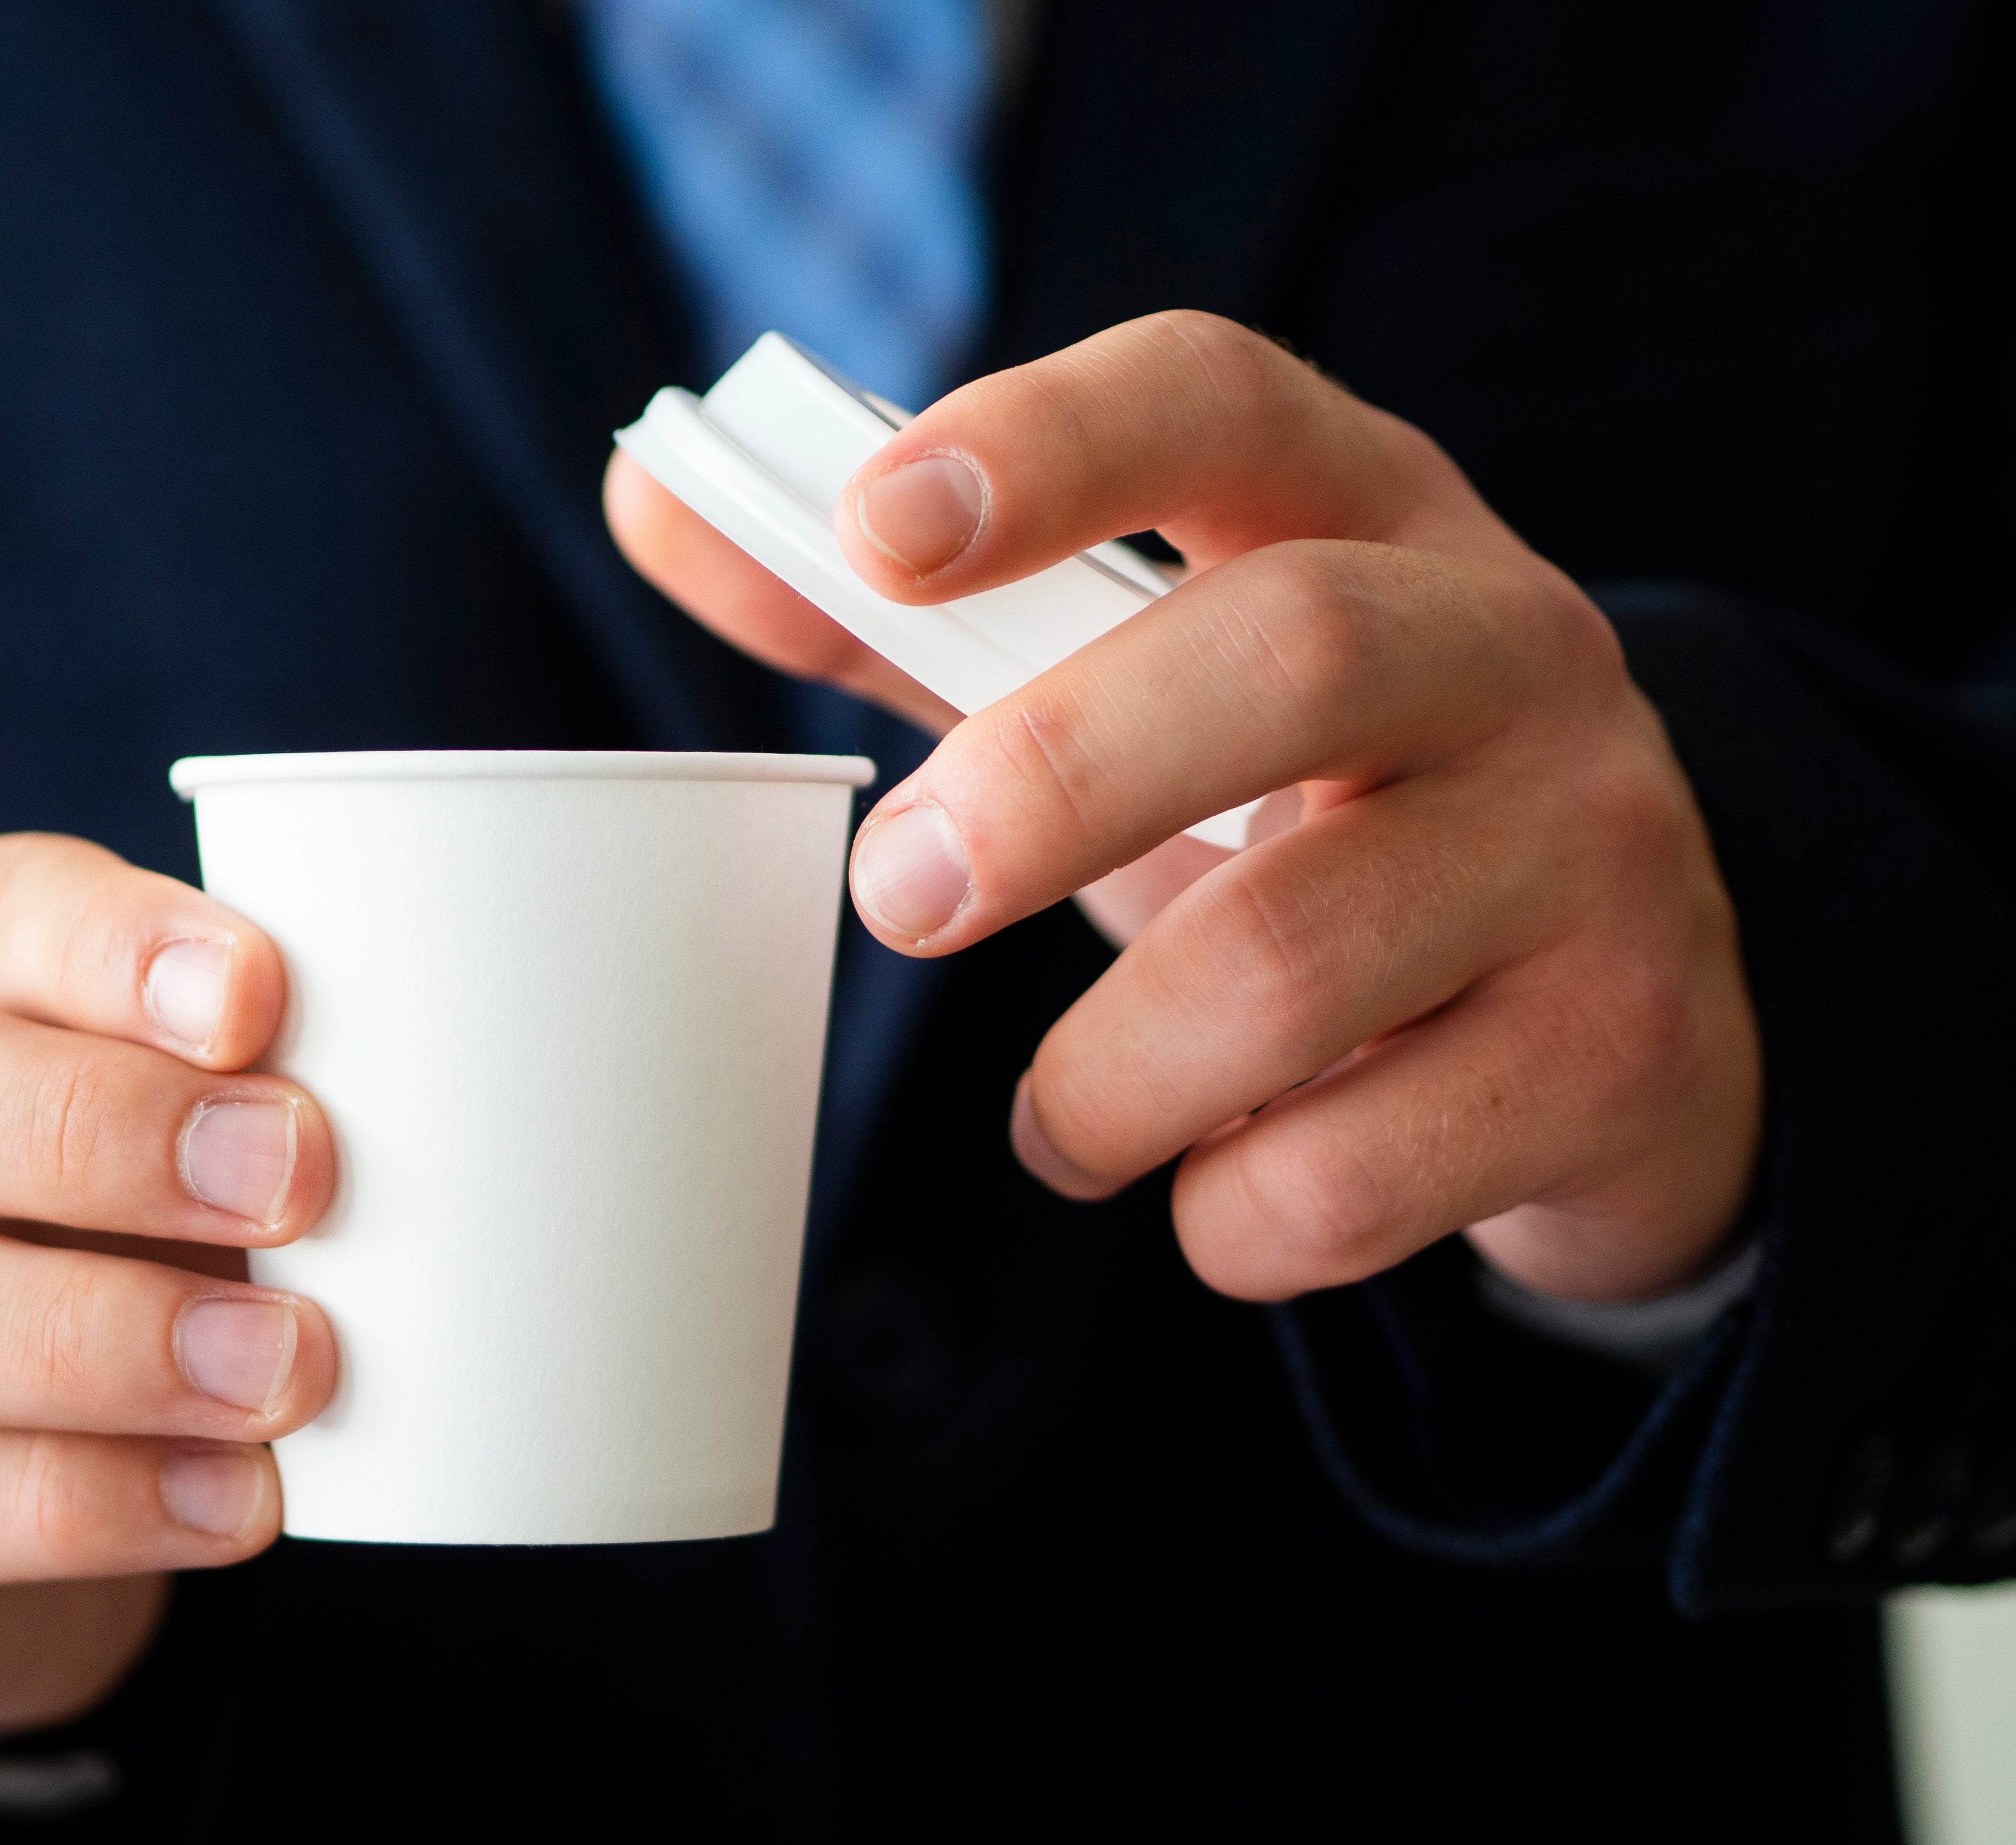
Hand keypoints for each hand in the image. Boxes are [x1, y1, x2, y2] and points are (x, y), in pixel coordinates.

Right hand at [0, 835, 337, 1732]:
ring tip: (294, 1365)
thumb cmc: (93, 1211)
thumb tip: (407, 1076)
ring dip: (111, 1337)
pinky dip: (99, 1501)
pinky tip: (240, 1496)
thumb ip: (230, 1061)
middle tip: (298, 1180)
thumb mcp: (145, 1094)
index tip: (258, 997)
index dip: (104, 949)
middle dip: (103, 1128)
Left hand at [609, 311, 1759, 1304]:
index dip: (1050, 442)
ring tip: (1059, 1124)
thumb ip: (902, 612)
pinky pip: (1363, 1167)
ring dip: (1107, 1074)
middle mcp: (1512, 649)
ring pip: (1303, 956)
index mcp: (1366, 514)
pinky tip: (1219, 1188)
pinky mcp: (1621, 1052)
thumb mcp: (1133, 685)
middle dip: (1054, 779)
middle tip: (892, 896)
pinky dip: (1230, 1212)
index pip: (1223, 400)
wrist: (1615, 1017)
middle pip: (1294, 658)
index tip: (876, 528)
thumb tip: (652, 500)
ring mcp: (1594, 849)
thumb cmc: (1308, 812)